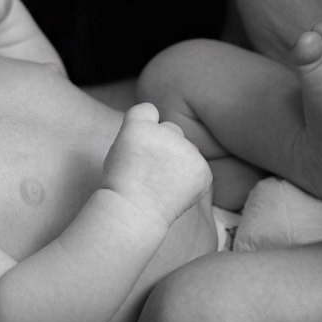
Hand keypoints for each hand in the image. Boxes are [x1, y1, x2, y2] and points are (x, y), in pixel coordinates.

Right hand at [102, 103, 212, 224]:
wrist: (134, 211)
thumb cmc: (120, 184)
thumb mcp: (119, 149)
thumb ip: (142, 134)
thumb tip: (163, 131)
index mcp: (139, 126)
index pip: (147, 109)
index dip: (144, 123)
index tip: (140, 140)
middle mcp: (166, 132)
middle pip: (171, 129)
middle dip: (164, 143)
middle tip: (150, 168)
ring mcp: (187, 150)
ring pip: (186, 149)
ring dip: (179, 160)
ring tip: (161, 183)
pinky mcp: (203, 169)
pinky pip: (198, 166)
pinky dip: (191, 178)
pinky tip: (173, 191)